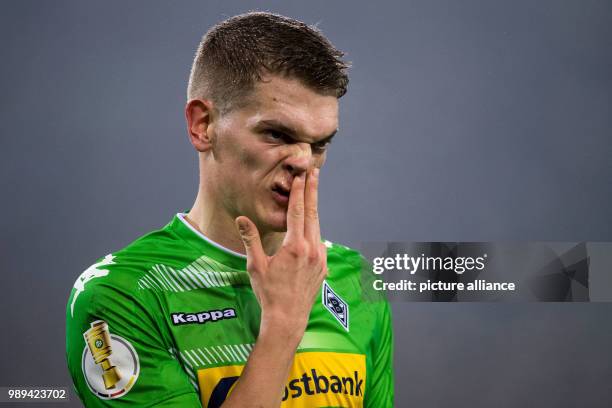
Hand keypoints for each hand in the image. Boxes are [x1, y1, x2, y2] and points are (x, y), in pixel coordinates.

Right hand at [235, 168, 326, 340]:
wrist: (287, 318)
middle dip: (312, 191)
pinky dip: (315, 228)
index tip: (300, 176)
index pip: (297, 211)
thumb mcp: (256, 266)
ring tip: (313, 192)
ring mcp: (320, 258)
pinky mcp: (324, 266)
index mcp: (295, 246)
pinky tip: (311, 224)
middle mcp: (311, 249)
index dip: (298, 192)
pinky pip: (320, 241)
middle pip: (312, 213)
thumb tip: (241, 218)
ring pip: (318, 226)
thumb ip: (251, 239)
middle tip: (314, 173)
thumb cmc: (268, 292)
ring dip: (314, 208)